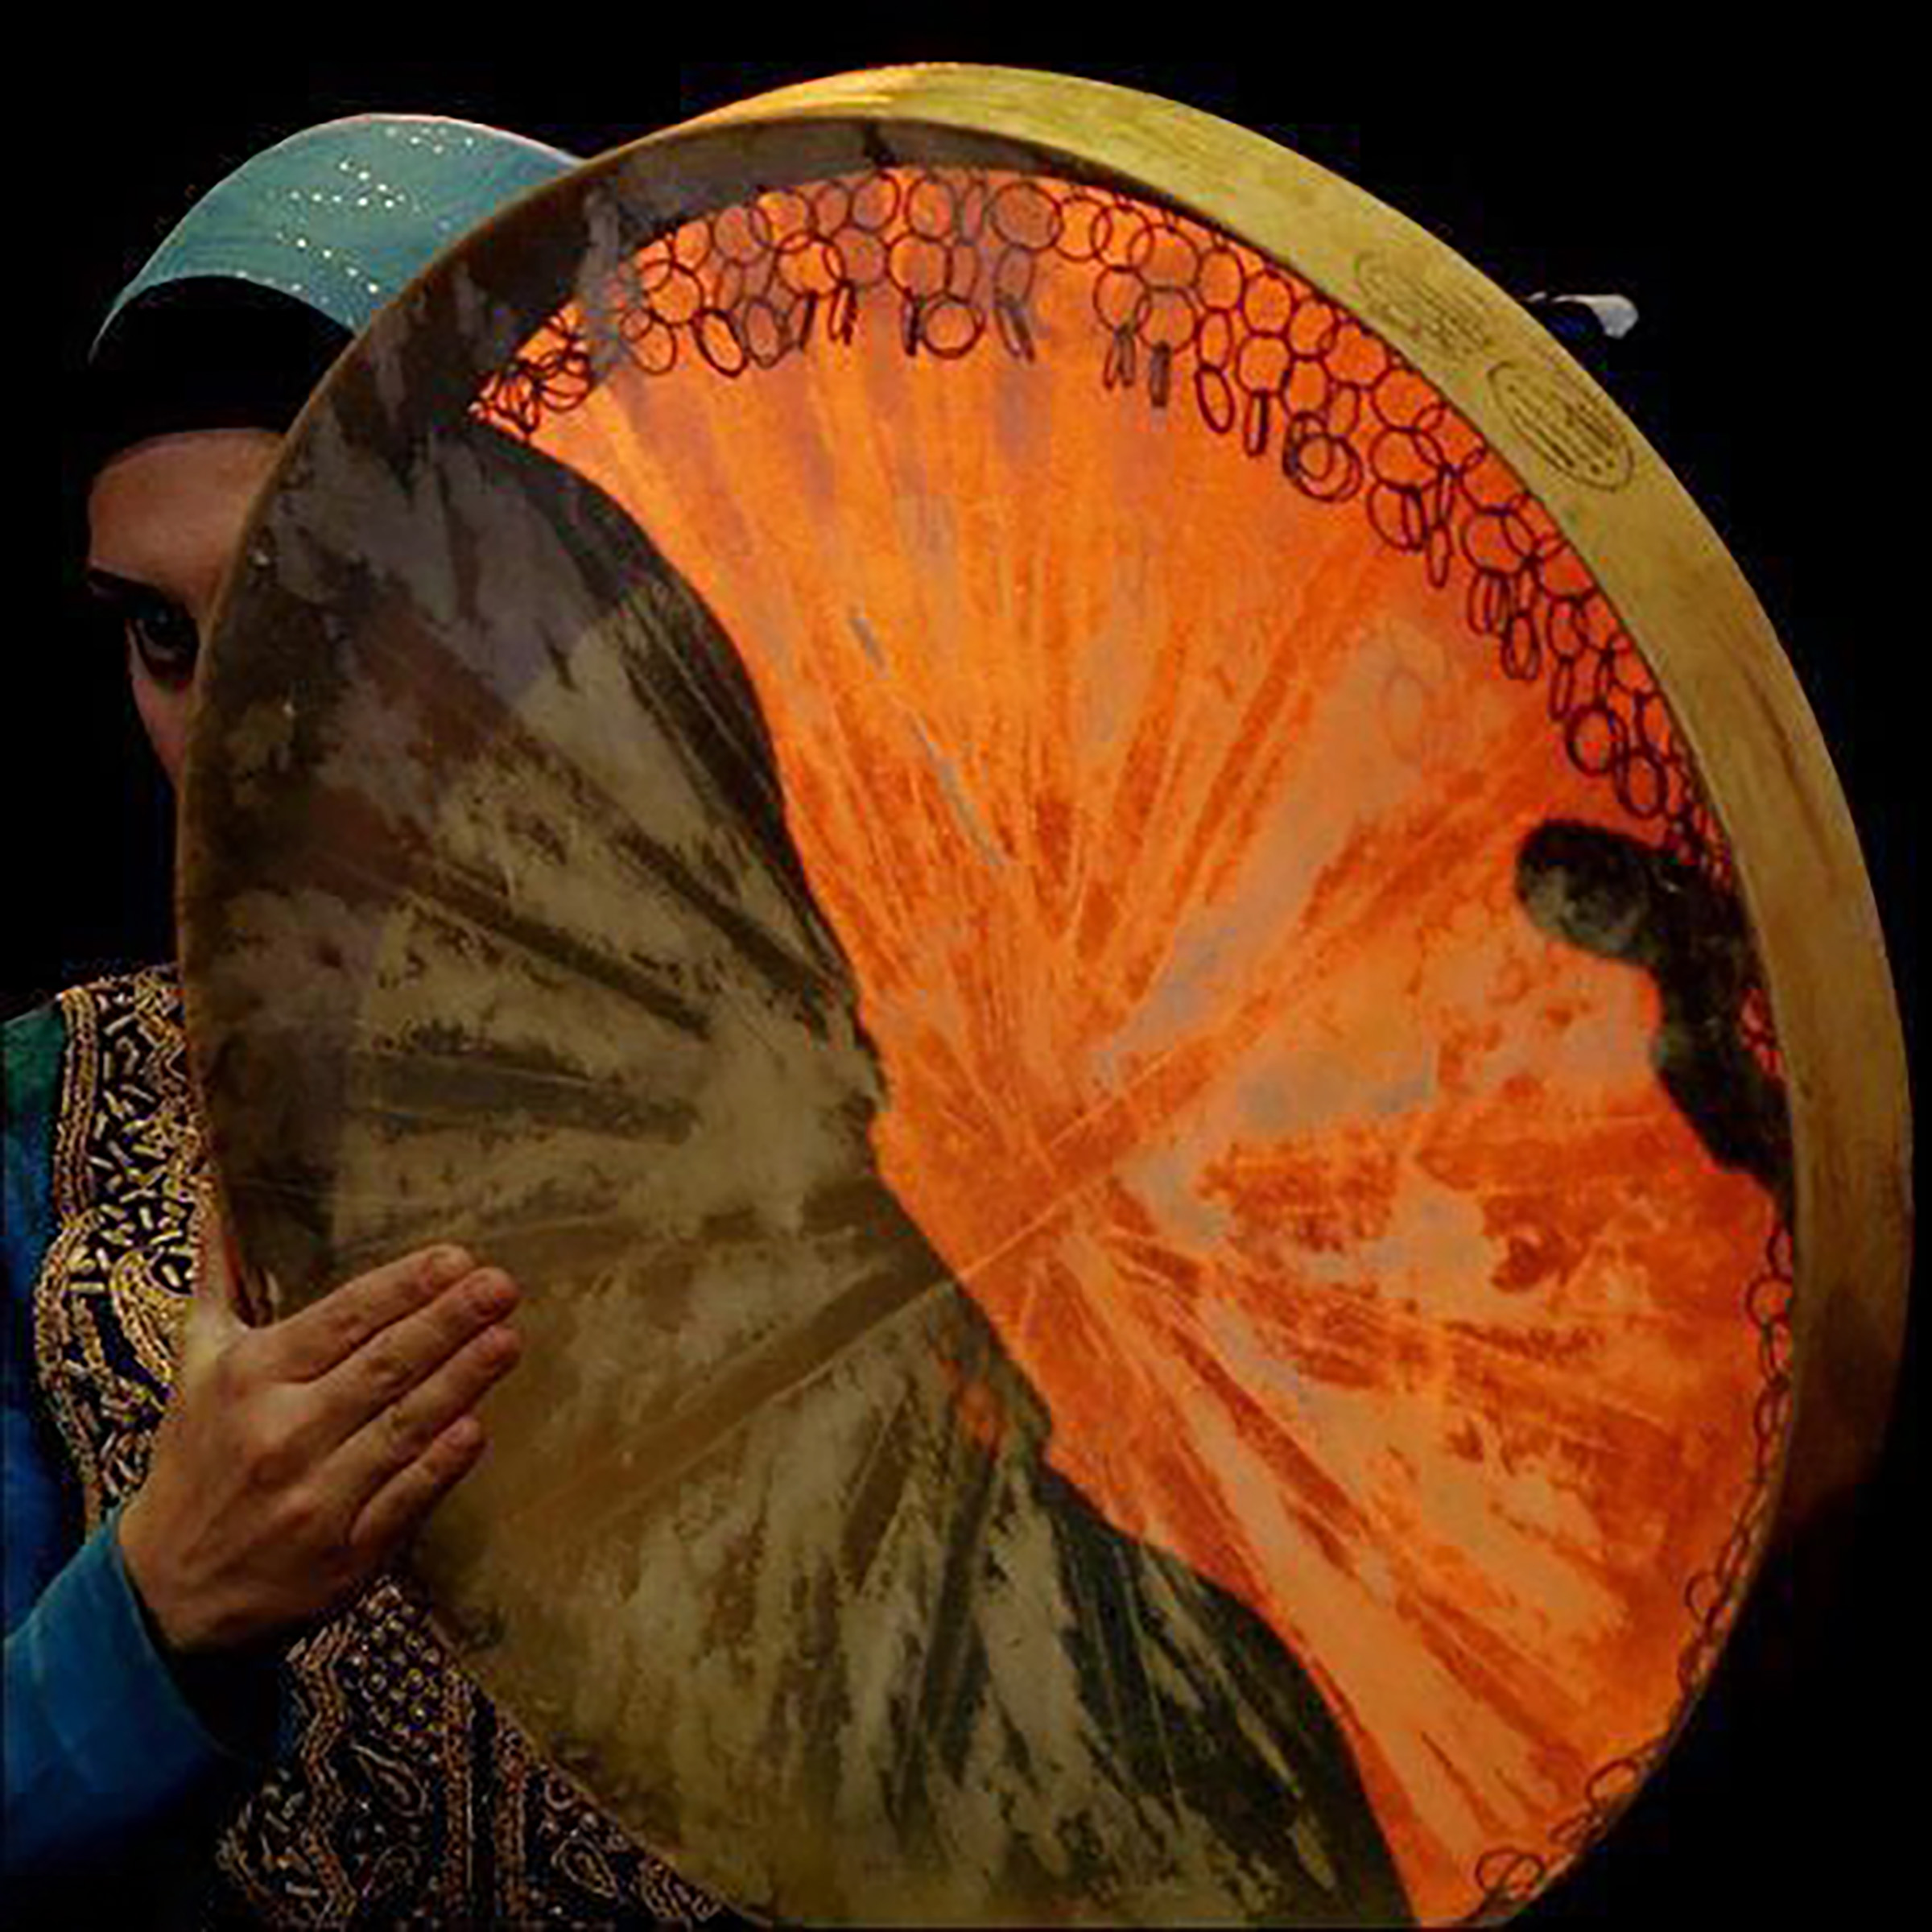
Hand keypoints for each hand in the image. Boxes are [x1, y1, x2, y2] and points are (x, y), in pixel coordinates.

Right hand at [119, 1192, 522, 1655]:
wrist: (166, 1592)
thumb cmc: (196, 1461)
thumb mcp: (194, 1367)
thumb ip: (217, 1284)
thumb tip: (218, 1205)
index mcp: (250, 1378)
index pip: (340, 1320)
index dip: (401, 1288)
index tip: (455, 1258)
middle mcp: (281, 1433)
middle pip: (381, 1367)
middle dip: (447, 1322)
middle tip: (500, 1285)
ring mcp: (313, 1496)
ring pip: (401, 1428)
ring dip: (460, 1381)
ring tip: (508, 1339)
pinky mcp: (343, 1555)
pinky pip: (403, 1500)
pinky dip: (440, 1465)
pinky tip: (477, 1428)